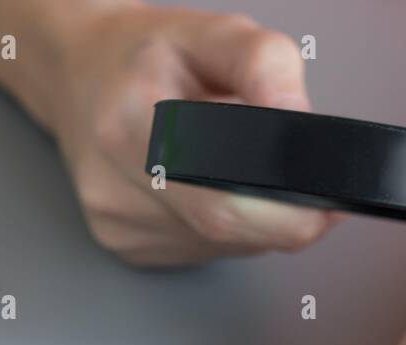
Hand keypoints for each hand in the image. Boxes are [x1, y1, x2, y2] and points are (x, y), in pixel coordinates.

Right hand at [50, 6, 340, 264]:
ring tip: (232, 167)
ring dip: (249, 217)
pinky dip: (221, 227)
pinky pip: (200, 250)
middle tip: (311, 190)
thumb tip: (303, 125)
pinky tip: (204, 187)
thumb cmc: (146, 55)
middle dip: (282, 216)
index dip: (286, 211)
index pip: (223, 198)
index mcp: (132, 122)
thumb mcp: (212, 32)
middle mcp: (116, 184)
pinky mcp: (124, 247)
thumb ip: (266, 65)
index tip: (327, 198)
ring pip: (221, 245)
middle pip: (226, 229)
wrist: (78, 75)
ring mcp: (117, 224)